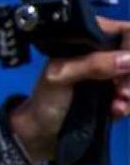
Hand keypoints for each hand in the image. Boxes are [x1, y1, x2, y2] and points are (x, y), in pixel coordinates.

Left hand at [0, 16, 129, 164]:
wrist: (43, 133)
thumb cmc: (45, 99)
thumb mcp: (61, 76)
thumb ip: (92, 64)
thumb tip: (128, 59)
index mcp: (87, 40)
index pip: (125, 31)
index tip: (127, 64)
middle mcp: (103, 55)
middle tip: (121, 92)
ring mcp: (112, 76)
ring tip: (117, 106)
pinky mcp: (116, 95)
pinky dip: (128, 105)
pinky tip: (115, 111)